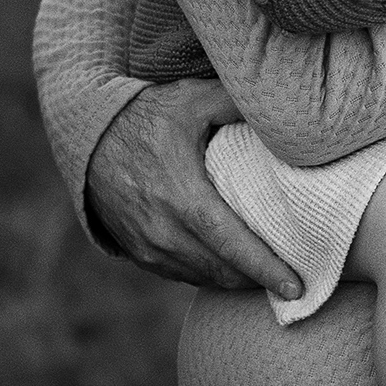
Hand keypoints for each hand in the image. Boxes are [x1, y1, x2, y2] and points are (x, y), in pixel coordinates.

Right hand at [84, 80, 302, 298]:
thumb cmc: (147, 115)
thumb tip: (285, 113)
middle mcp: (162, 229)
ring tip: (272, 276)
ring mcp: (149, 247)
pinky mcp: (141, 254)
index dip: (266, 268)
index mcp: (180, 194)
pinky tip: (235, 267)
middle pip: (223, 270)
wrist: (88, 138)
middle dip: (262, 281)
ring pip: (206, 278)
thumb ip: (238, 105)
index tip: (297, 287)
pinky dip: (213, 275)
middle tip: (298, 281)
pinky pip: (185, 275)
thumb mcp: (192, 99)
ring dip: (239, 281)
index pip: (231, 243)